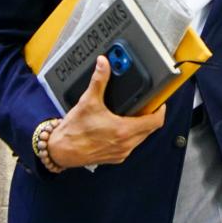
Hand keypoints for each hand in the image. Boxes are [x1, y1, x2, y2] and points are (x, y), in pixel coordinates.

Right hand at [47, 56, 165, 167]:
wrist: (61, 151)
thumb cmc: (73, 131)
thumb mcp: (88, 101)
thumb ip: (99, 80)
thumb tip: (103, 64)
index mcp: (124, 130)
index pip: (156, 121)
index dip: (160, 110)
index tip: (159, 102)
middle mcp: (126, 144)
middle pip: (150, 129)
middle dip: (150, 116)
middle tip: (144, 105)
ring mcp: (122, 152)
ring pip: (142, 138)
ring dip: (141, 127)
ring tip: (133, 115)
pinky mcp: (116, 157)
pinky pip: (131, 146)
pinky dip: (131, 136)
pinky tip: (121, 127)